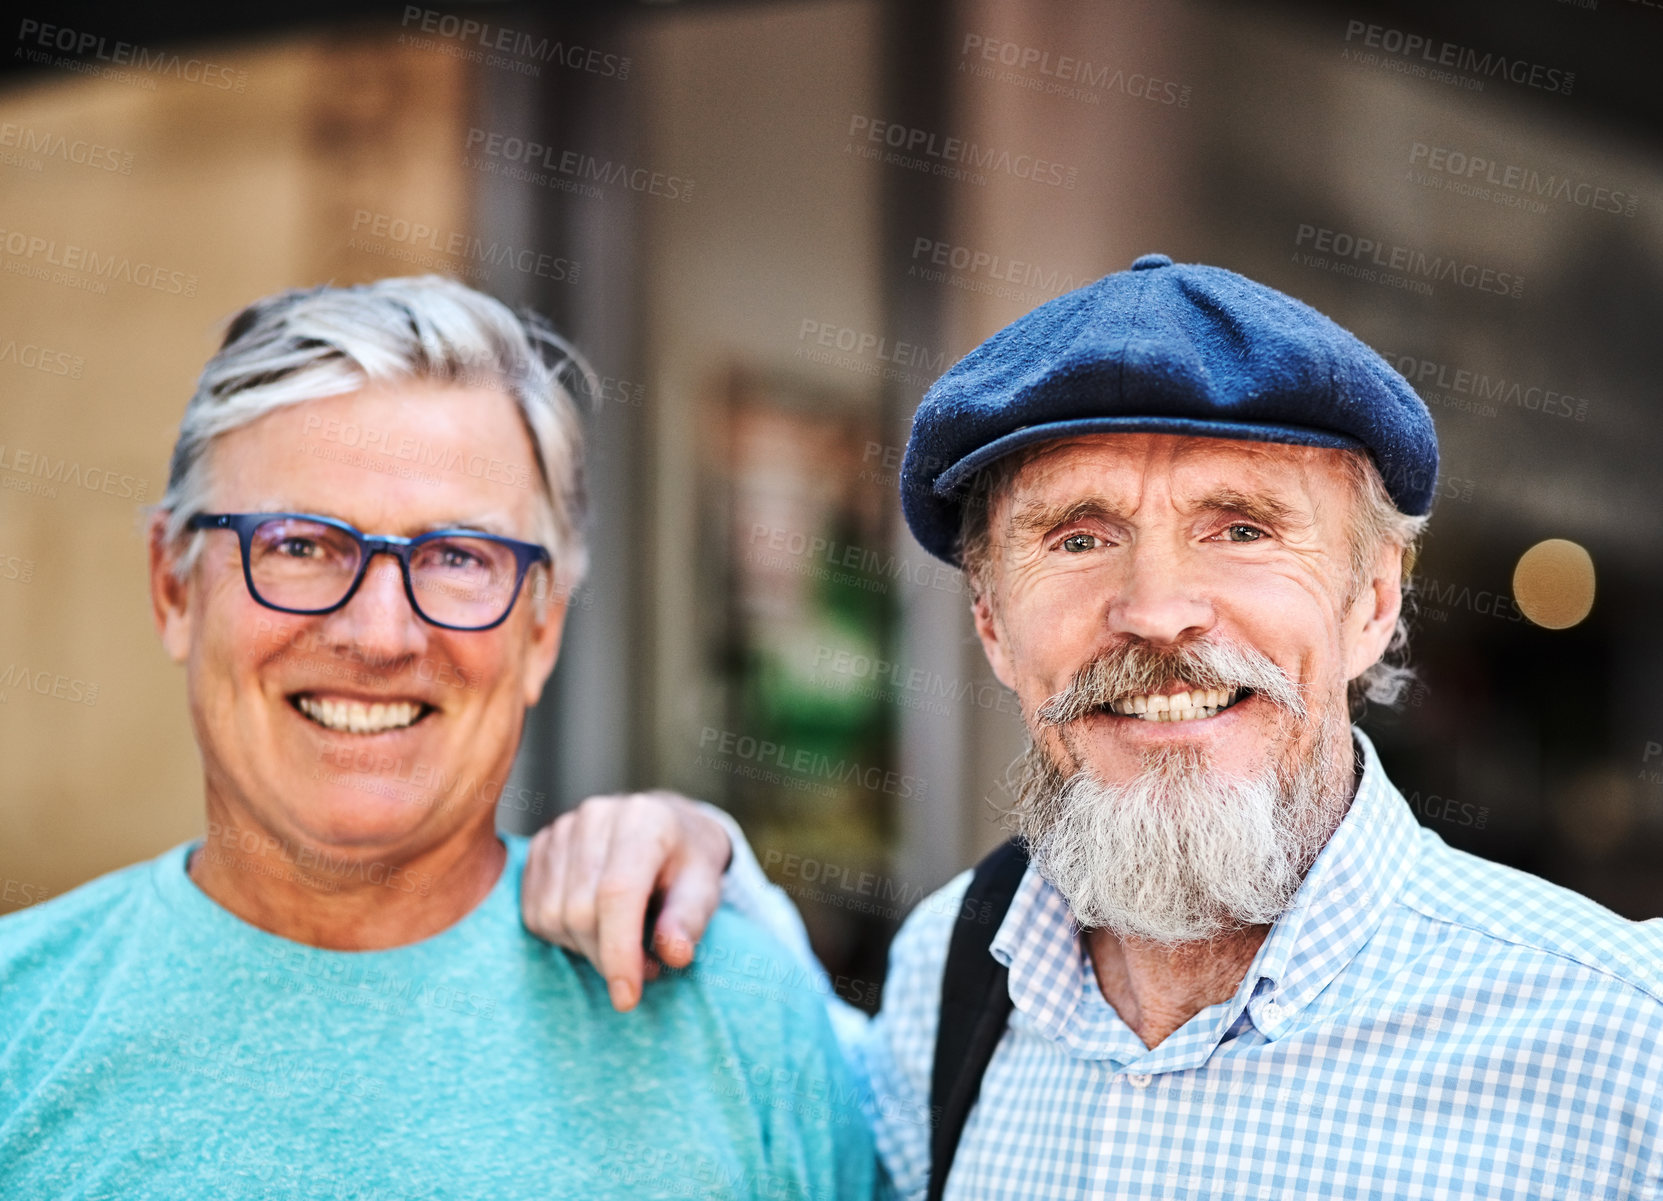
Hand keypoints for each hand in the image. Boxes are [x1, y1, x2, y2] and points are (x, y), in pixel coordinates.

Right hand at [521, 790, 731, 1012]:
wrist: (666, 826)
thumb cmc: (688, 863)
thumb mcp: (705, 887)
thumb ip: (690, 919)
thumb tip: (675, 954)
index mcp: (643, 820)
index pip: (617, 893)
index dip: (618, 951)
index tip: (627, 998)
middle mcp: (596, 817)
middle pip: (580, 910)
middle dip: (607, 957)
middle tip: (645, 967)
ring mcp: (562, 829)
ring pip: (551, 915)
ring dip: (585, 949)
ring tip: (624, 944)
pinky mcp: (539, 846)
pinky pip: (534, 912)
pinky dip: (563, 936)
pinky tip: (596, 928)